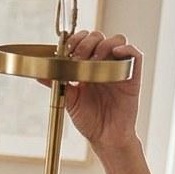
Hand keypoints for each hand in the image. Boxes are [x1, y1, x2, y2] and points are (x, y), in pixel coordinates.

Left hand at [52, 30, 142, 151]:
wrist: (105, 137)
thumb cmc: (89, 119)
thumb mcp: (69, 99)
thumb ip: (57, 83)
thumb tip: (39, 74)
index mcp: (88, 66)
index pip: (84, 40)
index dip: (76, 39)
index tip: (68, 48)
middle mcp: (104, 63)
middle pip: (99, 36)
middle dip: (87, 42)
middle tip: (79, 56)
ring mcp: (119, 68)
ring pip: (118, 40)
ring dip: (105, 44)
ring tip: (95, 59)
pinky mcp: (133, 76)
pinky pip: (135, 55)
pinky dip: (126, 49)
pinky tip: (115, 54)